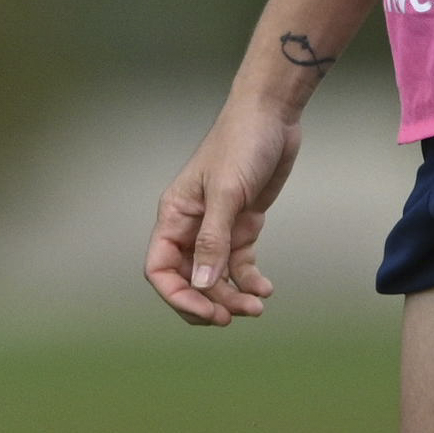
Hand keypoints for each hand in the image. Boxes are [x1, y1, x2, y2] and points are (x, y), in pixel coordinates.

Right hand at [148, 91, 306, 325]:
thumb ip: (213, 240)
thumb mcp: (226, 192)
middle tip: (233, 316)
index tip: (206, 311)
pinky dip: (250, 281)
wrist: (273, 116)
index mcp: (175, 216)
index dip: (177, 296)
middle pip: (188, 280)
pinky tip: (265, 289)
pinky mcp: (243, 226)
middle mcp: (192, 226)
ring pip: (216, 277)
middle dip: (208, 301)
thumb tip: (201, 284)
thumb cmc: (242, 143)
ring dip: (233, 296)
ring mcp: (218, 228)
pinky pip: (240, 265)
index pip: (160, 269)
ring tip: (257, 305)